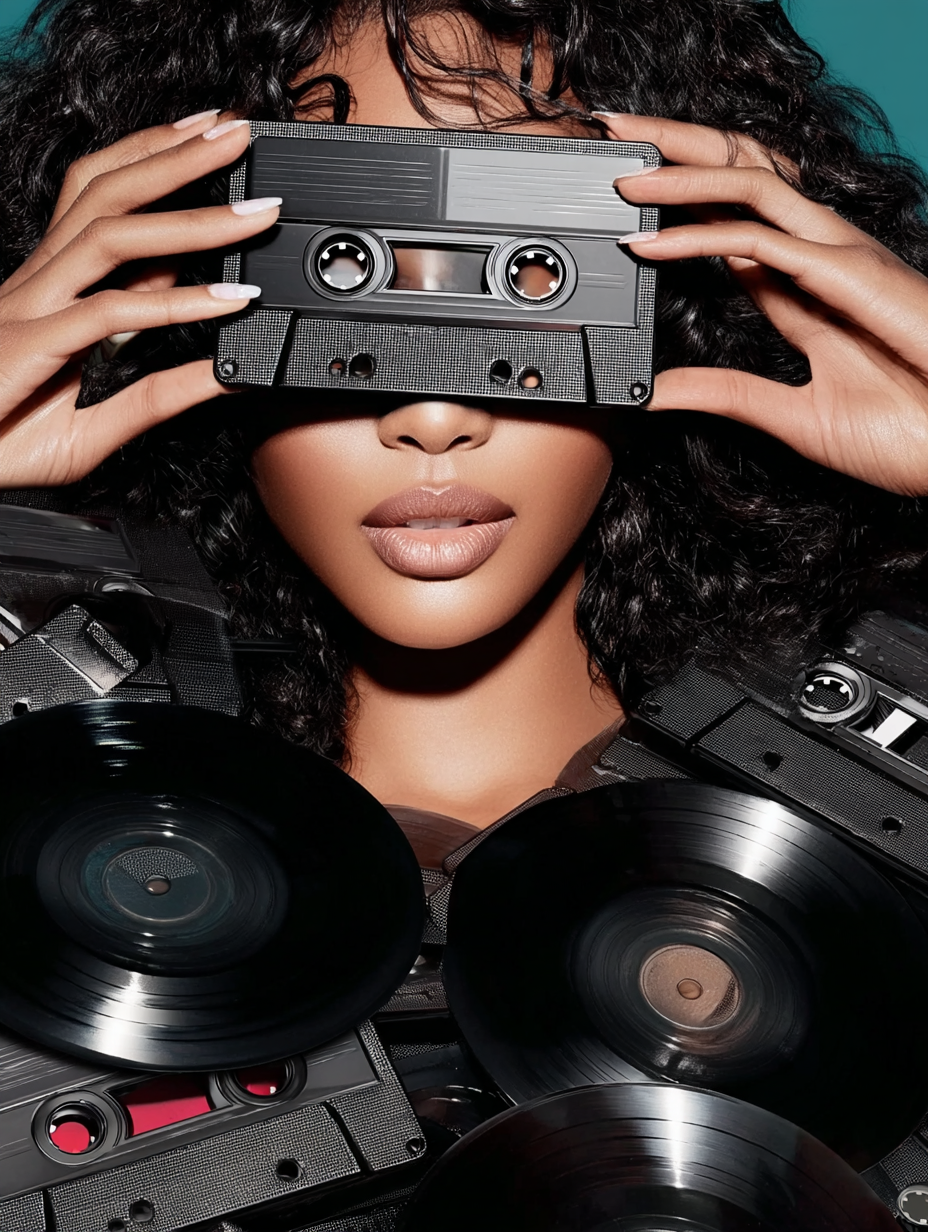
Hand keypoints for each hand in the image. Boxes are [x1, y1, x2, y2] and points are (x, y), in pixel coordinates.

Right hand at [0, 112, 279, 487]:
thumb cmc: (6, 435)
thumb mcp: (100, 416)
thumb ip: (156, 391)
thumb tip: (219, 372)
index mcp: (51, 286)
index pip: (100, 199)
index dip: (152, 160)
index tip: (210, 141)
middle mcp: (40, 283)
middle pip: (106, 193)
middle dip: (175, 156)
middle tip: (238, 131)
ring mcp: (33, 308)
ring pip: (111, 236)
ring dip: (192, 219)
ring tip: (255, 213)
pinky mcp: (32, 345)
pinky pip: (110, 312)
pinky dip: (175, 303)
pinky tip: (228, 301)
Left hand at [596, 112, 927, 496]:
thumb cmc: (904, 431)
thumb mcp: (792, 416)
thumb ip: (726, 396)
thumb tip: (656, 394)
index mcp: (806, 287)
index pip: (735, 222)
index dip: (683, 199)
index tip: (625, 198)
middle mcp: (820, 257)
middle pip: (744, 177)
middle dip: (679, 151)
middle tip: (616, 138)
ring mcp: (838, 258)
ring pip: (751, 185)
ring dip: (681, 175)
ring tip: (622, 174)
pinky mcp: (849, 274)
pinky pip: (761, 241)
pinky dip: (699, 237)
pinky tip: (650, 243)